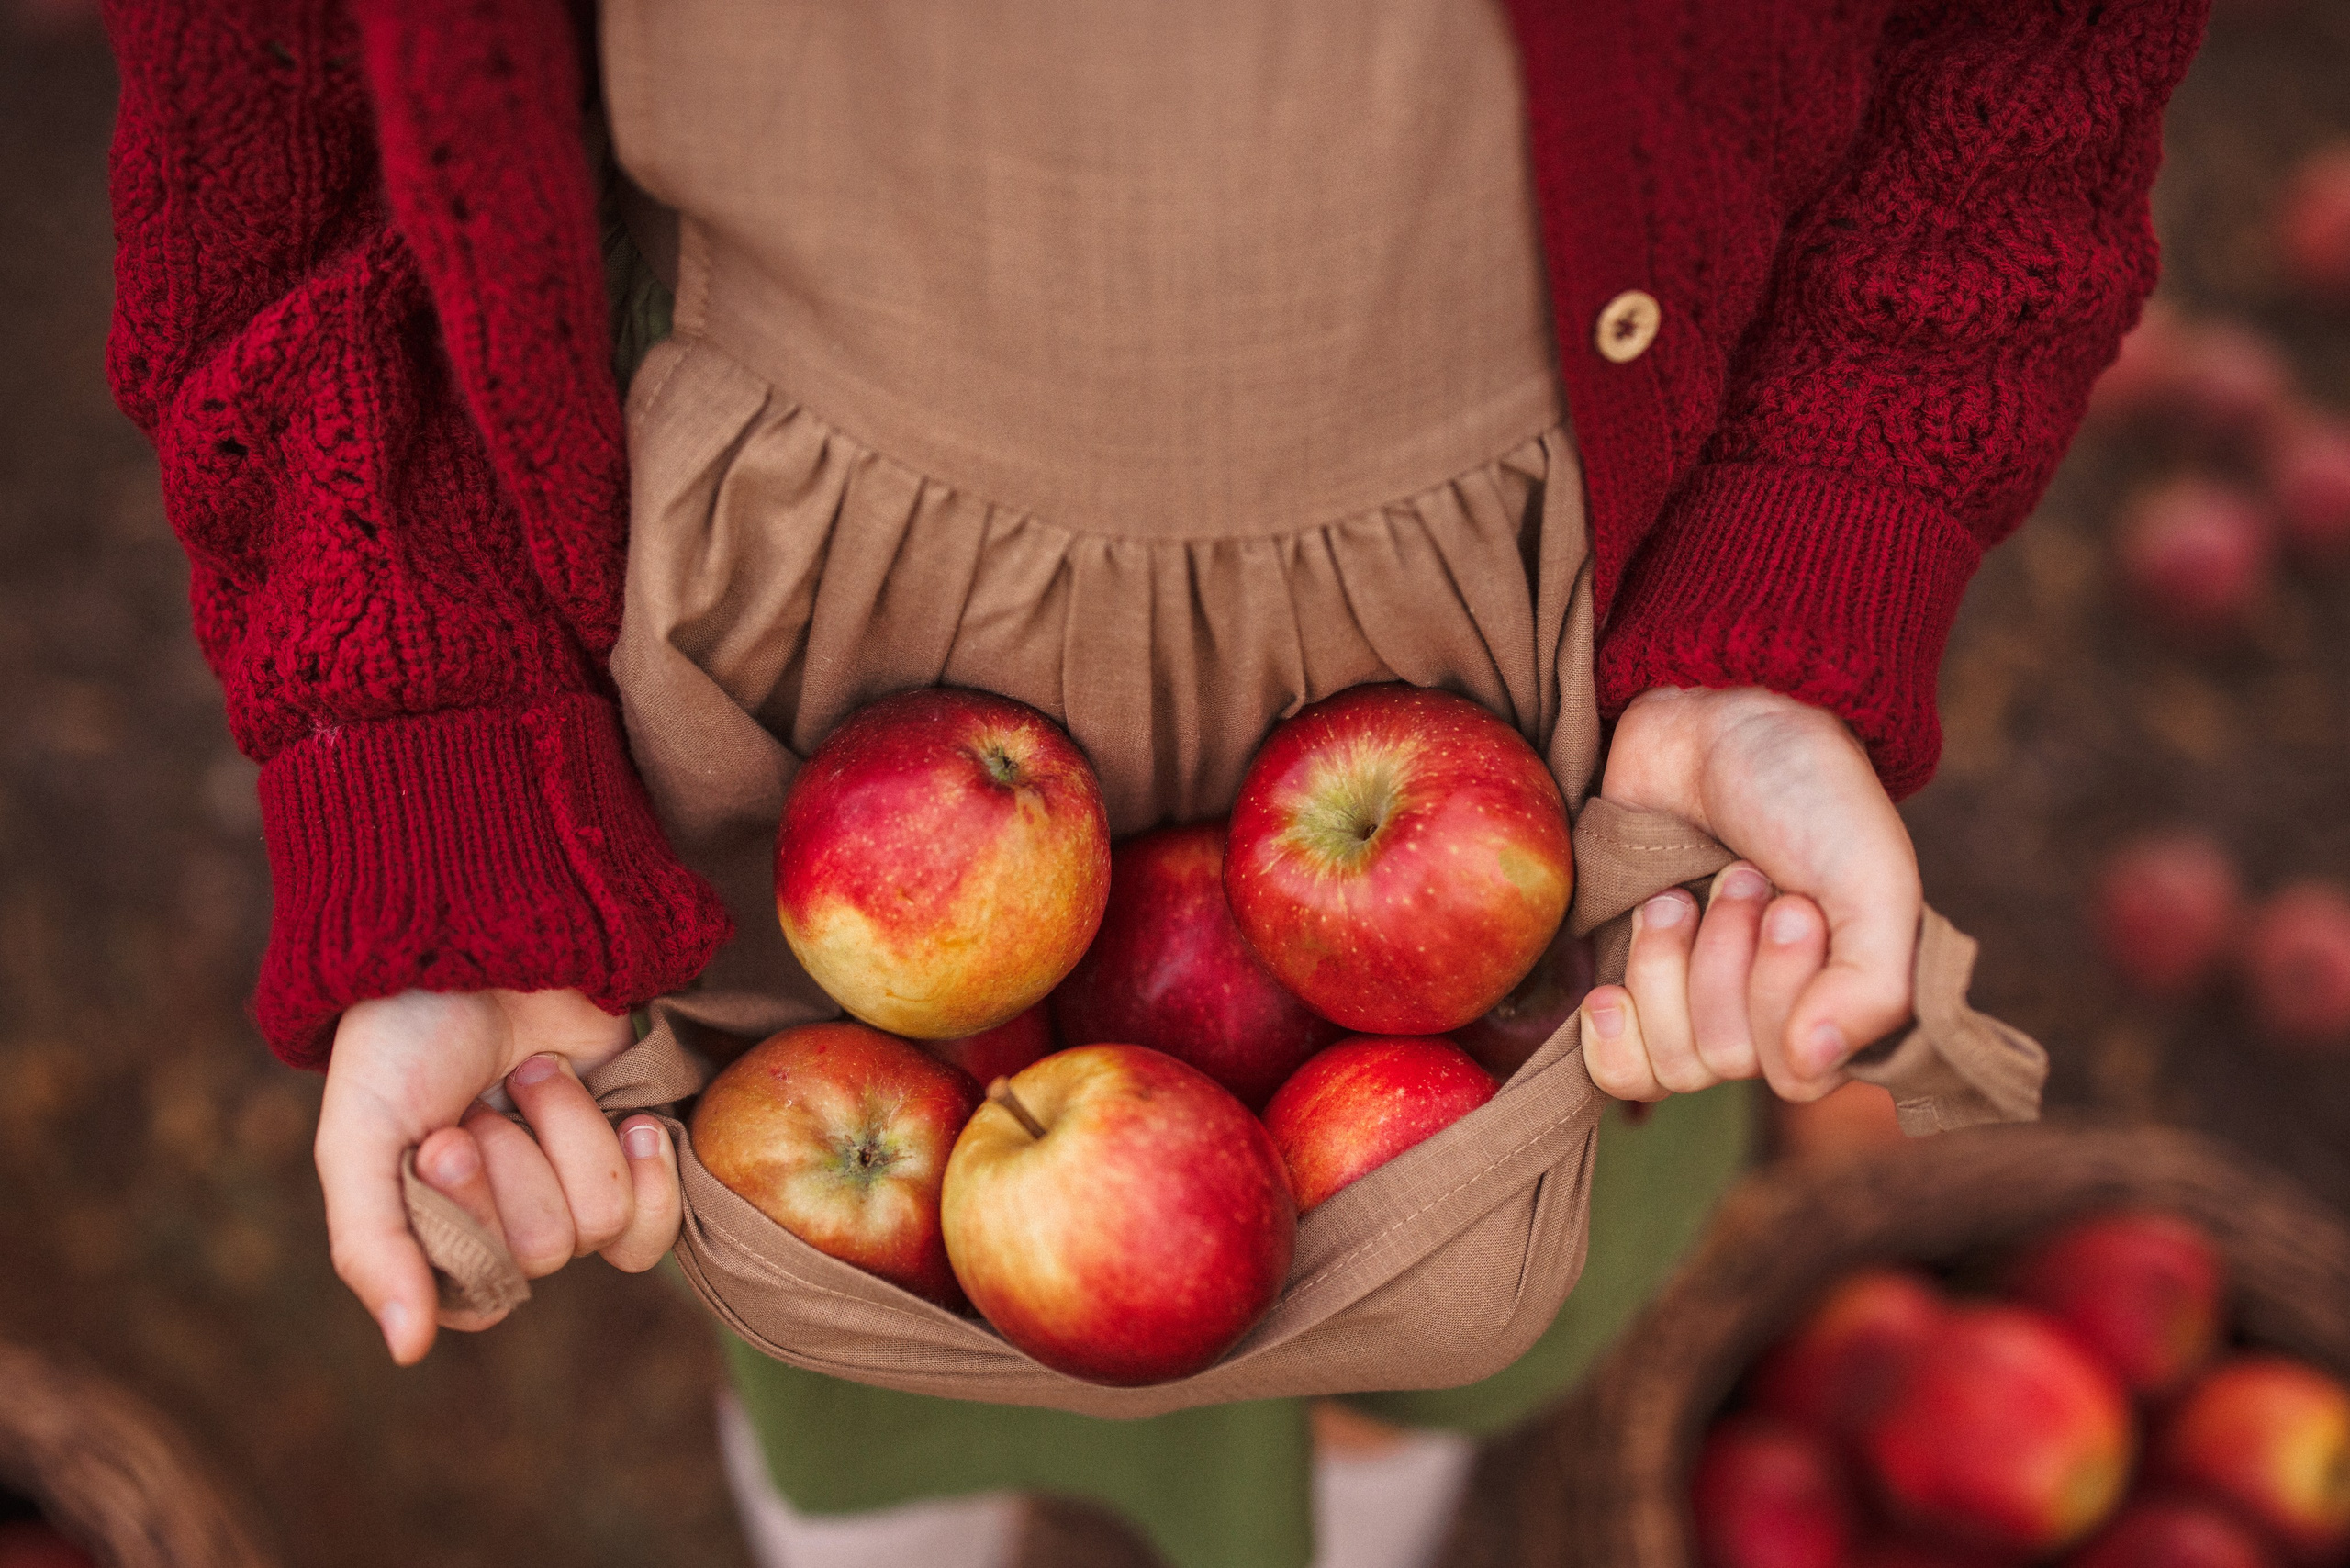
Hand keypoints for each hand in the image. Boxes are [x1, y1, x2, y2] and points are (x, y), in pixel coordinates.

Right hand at [315, 987, 681, 1364]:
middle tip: (485, 1100)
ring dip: (569, 1133)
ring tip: (535, 1075)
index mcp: (436, 1231)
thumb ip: (371, 1245)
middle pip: (545, 1251)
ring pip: (602, 1224)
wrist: (480, 937)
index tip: (443, 1141)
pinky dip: (648, 1167)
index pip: (478, 1294)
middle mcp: (507, 1219)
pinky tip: (632, 1118)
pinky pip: (658, 1216)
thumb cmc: (403, 1038)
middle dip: (515, 1160)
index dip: (472, 1218)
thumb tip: (409, 1348)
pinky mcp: (633, 1146)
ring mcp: (574, 1183)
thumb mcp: (361, 1138)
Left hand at [1578, 686, 1920, 1104]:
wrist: (1711, 717)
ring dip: (1668, 962)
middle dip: (1725, 957)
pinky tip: (1609, 986)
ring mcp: (1691, 1004)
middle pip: (1724, 1061)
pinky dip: (1612, 1028)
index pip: (1796, 1071)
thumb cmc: (1805, 792)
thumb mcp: (1869, 877)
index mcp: (1838, 1002)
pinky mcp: (1623, 984)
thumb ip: (1873, 983)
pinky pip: (1615, 1069)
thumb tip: (1810, 1063)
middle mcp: (1768, 1016)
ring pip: (1669, 1061)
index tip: (1793, 906)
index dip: (1780, 992)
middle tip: (1739, 879)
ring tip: (1681, 892)